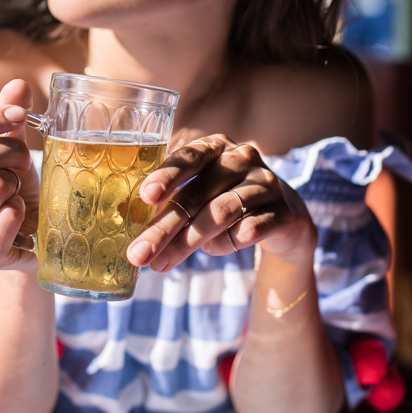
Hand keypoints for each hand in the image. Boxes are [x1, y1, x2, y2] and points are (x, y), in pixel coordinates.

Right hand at [0, 80, 40, 270]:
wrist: (28, 240)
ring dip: (17, 183)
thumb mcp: (8, 149)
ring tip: (17, 193)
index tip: (18, 113)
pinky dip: (23, 210)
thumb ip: (7, 118)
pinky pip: (7, 218)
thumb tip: (18, 85)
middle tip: (23, 163)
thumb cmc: (12, 189)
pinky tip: (20, 217)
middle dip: (11, 152)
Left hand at [128, 134, 316, 271]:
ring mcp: (266, 184)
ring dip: (187, 242)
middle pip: (198, 193)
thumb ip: (172, 200)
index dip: (167, 175)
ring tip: (161, 264)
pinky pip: (250, 230)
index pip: (189, 157)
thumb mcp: (201, 192)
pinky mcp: (284, 212)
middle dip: (164, 226)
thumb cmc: (226, 202)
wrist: (284, 219)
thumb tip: (127, 222)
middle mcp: (243, 158)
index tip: (146, 196)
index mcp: (216, 147)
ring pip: (221, 213)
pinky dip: (226, 244)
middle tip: (138, 254)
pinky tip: (213, 250)